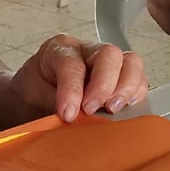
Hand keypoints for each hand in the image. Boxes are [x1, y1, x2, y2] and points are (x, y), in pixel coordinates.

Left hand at [11, 34, 148, 123]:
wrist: (29, 101)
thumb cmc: (32, 98)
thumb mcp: (32, 102)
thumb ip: (53, 107)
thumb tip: (74, 120)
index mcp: (59, 50)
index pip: (72, 63)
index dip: (72, 89)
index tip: (68, 114)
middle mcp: (86, 50)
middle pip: (108, 55)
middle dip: (104, 85)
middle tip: (92, 110)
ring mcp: (107, 62)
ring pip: (130, 62)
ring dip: (126, 88)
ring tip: (112, 110)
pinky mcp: (121, 78)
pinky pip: (140, 79)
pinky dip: (136, 94)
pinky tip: (125, 109)